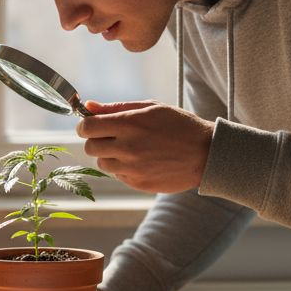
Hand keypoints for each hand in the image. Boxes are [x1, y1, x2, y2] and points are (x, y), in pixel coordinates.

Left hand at [77, 100, 213, 192]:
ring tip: (130, 148)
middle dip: (96, 140)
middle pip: (90, 147)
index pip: (87, 127)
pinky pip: (118, 175)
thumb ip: (116, 108)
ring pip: (102, 163)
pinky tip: (142, 160)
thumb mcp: (150, 108)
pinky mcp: (138, 184)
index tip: (90, 125)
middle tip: (110, 136)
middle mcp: (128, 148)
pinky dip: (123, 168)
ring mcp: (132, 169)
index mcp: (129, 124)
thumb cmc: (179, 125)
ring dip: (109, 155)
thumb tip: (88, 106)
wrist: (206, 153)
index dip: (85, 125)